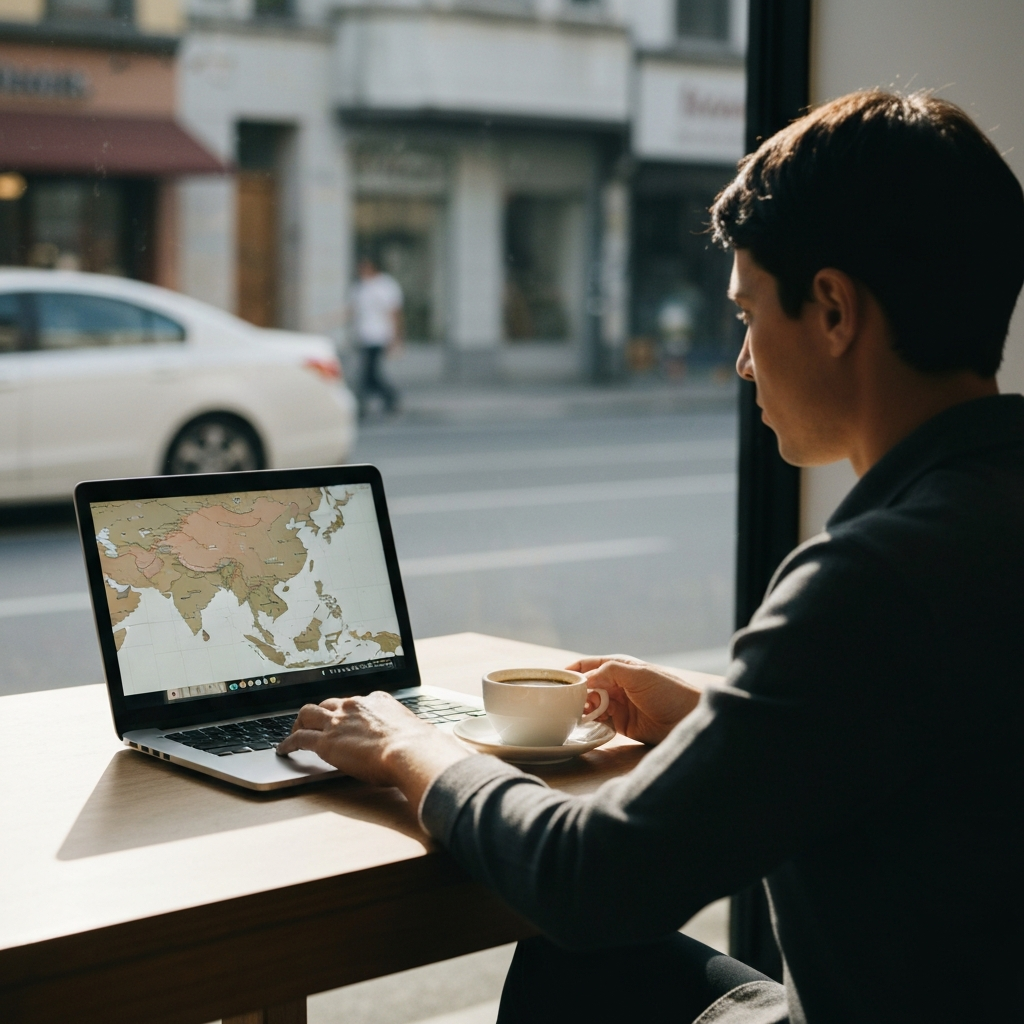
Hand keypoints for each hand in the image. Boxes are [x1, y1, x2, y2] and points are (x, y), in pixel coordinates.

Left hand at [276, 692, 470, 808]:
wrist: (411, 751)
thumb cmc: (420, 746)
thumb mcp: (416, 731)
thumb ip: (410, 734)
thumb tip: (423, 744)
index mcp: (377, 700)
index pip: (355, 702)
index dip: (346, 711)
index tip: (344, 717)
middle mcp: (355, 705)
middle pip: (328, 703)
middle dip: (320, 713)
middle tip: (314, 723)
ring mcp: (338, 722)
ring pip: (308, 713)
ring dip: (299, 722)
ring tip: (294, 732)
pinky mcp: (326, 741)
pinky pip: (299, 738)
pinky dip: (288, 742)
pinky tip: (283, 750)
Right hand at [567, 655, 701, 745]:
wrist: (687, 719)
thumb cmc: (668, 691)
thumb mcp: (638, 675)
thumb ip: (611, 672)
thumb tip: (585, 678)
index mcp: (620, 667)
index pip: (589, 664)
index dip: (572, 670)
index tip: (554, 678)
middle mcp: (616, 684)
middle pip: (586, 686)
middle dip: (574, 691)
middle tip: (564, 700)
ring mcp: (617, 704)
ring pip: (590, 704)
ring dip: (581, 707)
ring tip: (574, 712)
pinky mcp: (620, 724)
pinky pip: (598, 721)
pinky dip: (589, 722)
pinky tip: (582, 724)